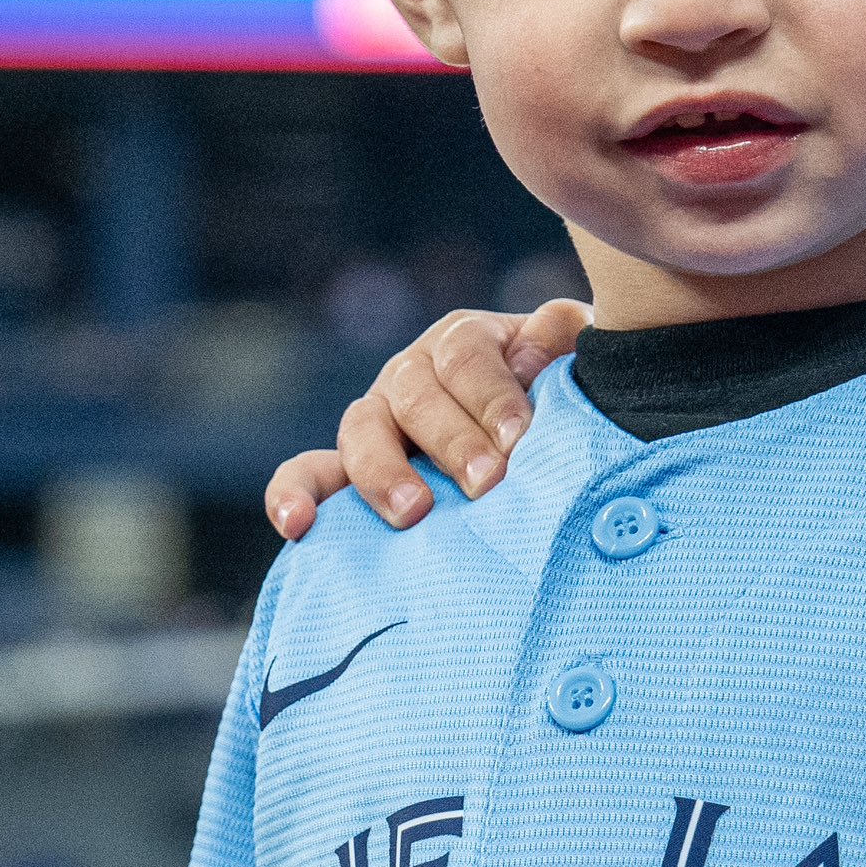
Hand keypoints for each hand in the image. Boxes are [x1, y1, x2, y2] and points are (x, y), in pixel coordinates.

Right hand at [263, 296, 592, 537]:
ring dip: (382, 471)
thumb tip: (545, 342)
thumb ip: (561, 340)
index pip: (467, 357)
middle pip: (416, 395)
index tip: (520, 437)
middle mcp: (412, 375)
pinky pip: (308, 475)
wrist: (548, 443)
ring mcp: (378, 421)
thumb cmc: (562, 403)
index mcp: (464, 343)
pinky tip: (297, 526)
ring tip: (413, 511)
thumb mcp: (571, 364)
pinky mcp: (352, 469)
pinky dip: (294, 495)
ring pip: (361, 430)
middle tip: (489, 482)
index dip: (492, 395)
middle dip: (453, 442)